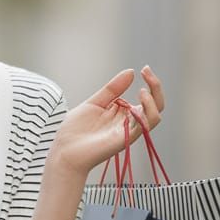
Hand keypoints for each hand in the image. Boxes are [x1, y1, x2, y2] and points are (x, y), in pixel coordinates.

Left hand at [51, 65, 165, 178]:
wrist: (64, 151)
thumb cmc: (75, 130)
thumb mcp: (94, 103)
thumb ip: (112, 89)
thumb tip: (131, 72)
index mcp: (123, 113)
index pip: (146, 97)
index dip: (149, 83)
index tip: (144, 68)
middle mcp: (129, 122)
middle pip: (155, 105)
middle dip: (156, 87)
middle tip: (147, 71)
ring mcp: (128, 130)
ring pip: (155, 116)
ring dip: (152, 101)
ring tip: (141, 91)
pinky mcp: (125, 139)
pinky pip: (143, 126)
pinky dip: (144, 114)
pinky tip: (134, 105)